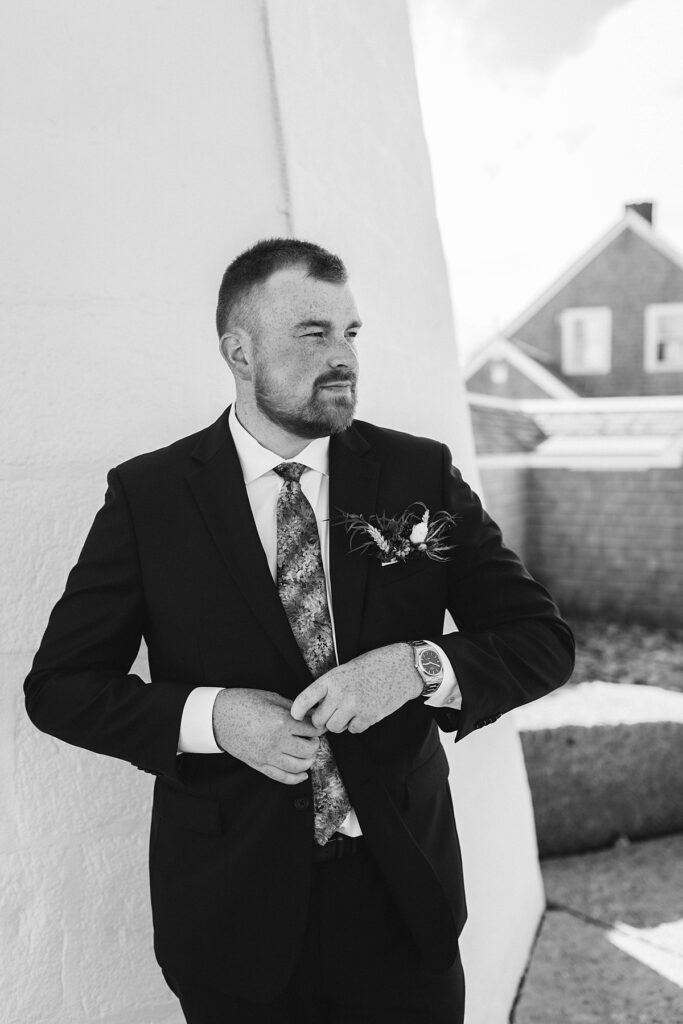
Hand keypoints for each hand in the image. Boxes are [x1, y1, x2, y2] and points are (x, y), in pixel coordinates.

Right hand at [212, 688, 324, 784]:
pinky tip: (302, 773)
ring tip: (307, 752)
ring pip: (299, 766)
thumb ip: (293, 708)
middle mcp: (277, 741)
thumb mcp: (271, 698)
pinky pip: (282, 777)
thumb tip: (311, 715)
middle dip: (315, 743)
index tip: (319, 726)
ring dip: (308, 760)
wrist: (217, 716)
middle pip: (309, 749)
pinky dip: (296, 778)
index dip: (319, 727)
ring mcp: (268, 755)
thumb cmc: (243, 702)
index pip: (312, 729)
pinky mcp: (259, 765)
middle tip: (312, 737)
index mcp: (281, 721)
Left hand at [290, 644, 421, 733]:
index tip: (296, 716)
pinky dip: (356, 725)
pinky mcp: (369, 717)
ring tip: (348, 711)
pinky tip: (363, 713)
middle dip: (322, 720)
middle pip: (319, 720)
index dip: (297, 711)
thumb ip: (331, 687)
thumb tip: (317, 707)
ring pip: (334, 728)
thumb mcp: (346, 669)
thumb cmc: (374, 665)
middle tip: (330, 714)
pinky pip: (353, 730)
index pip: (305, 699)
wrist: (402, 667)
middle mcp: (341, 693)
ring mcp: (355, 706)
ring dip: (339, 724)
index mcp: (332, 678)